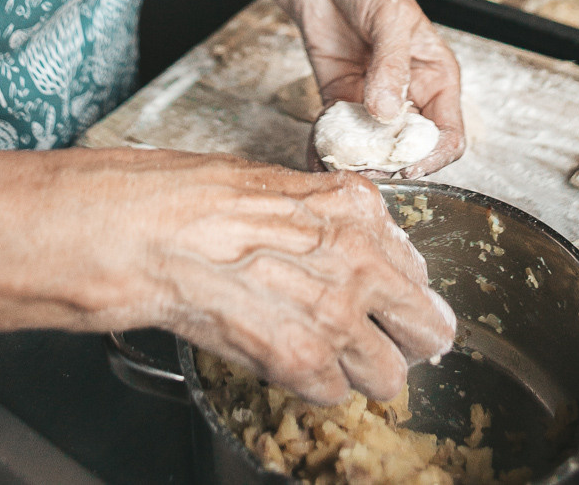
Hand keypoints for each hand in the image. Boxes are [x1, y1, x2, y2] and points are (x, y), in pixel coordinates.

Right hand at [109, 151, 456, 403]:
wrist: (151, 232)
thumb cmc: (197, 199)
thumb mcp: (281, 185)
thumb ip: (330, 220)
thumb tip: (351, 248)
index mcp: (359, 209)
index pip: (417, 271)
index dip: (397, 292)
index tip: (384, 302)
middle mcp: (361, 262)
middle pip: (427, 329)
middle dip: (405, 340)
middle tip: (378, 342)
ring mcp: (337, 316)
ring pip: (389, 377)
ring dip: (360, 373)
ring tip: (325, 357)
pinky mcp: (304, 361)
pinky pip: (334, 394)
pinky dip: (312, 385)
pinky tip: (283, 358)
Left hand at [286, 0, 465, 176]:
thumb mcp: (390, 15)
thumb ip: (391, 65)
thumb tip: (388, 112)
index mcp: (437, 76)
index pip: (448, 133)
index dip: (432, 156)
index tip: (407, 166)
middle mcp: (409, 94)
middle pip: (409, 149)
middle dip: (391, 166)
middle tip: (367, 172)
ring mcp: (373, 99)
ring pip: (372, 147)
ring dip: (356, 162)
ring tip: (338, 169)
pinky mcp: (339, 98)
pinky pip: (337, 134)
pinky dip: (327, 149)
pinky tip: (316, 157)